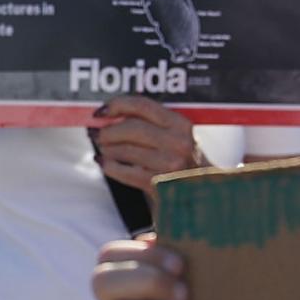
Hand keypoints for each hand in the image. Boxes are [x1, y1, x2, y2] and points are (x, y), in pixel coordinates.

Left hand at [86, 95, 200, 192]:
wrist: (202, 194)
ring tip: (102, 148)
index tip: (101, 111)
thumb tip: (113, 114)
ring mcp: (169, 165)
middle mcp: (177, 142)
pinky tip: (104, 163)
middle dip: (108, 130)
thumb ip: (150, 123)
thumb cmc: (183, 164)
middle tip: (97, 133)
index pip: (142, 105)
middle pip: (130, 128)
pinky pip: (123, 171)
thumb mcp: (175, 137)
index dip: (116, 105)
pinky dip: (109, 166)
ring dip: (106, 148)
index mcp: (180, 124)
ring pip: (124, 150)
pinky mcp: (159, 185)